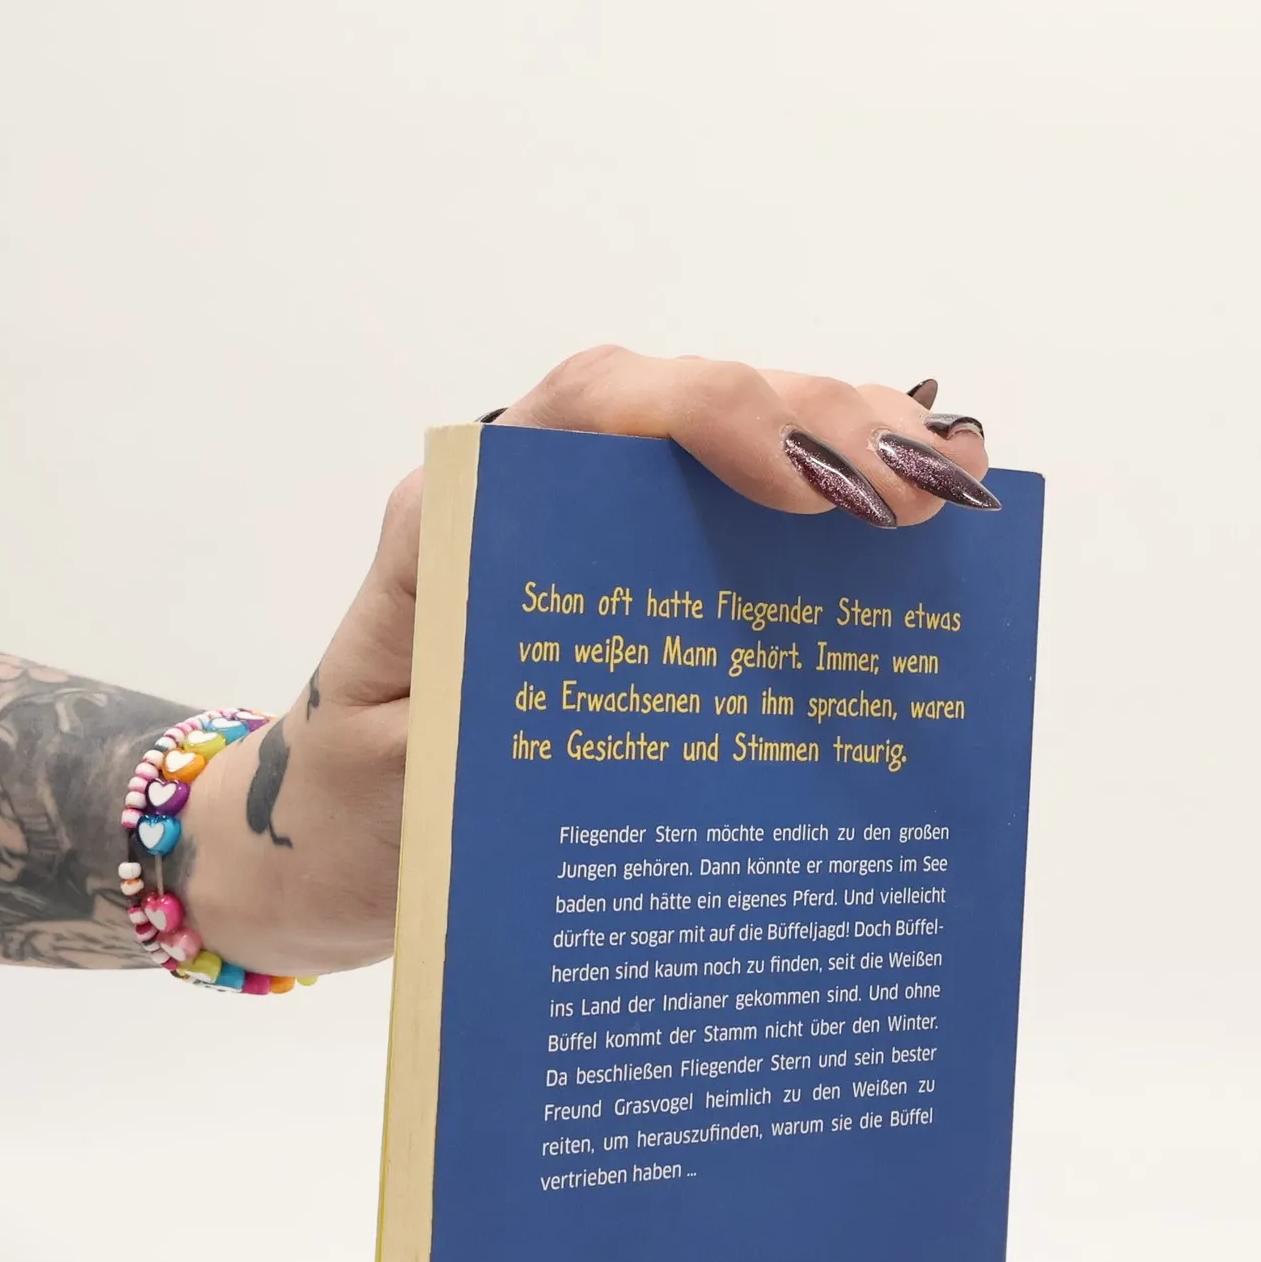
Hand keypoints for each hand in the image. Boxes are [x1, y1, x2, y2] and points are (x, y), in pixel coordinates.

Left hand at [181, 349, 995, 975]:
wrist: (312, 854)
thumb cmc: (352, 829)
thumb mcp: (414, 791)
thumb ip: (500, 729)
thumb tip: (656, 700)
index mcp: (455, 528)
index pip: (590, 410)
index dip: (718, 417)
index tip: (818, 486)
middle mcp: (522, 507)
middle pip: (680, 406)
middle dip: (818, 424)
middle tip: (928, 491)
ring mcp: (577, 541)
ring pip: (719, 447)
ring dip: (841, 451)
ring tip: (949, 492)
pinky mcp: (619, 589)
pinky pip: (724, 521)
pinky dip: (820, 517)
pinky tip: (905, 535)